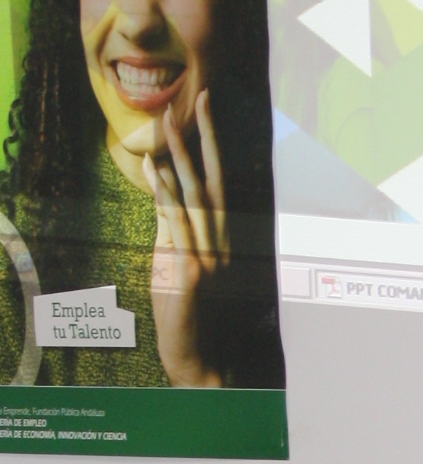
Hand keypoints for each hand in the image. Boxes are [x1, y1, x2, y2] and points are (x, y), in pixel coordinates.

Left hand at [143, 91, 227, 387]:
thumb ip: (170, 236)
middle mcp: (225, 246)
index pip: (222, 188)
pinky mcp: (193, 273)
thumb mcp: (176, 271)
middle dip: (208, 139)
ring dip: (182, 156)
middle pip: (217, 181)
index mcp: (225, 244)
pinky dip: (165, 193)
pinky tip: (154, 167)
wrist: (200, 365)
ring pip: (198, 196)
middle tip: (202, 98)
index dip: (215, 151)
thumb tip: (160, 202)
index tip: (207, 115)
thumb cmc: (188, 323)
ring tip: (167, 123)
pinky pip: (178, 224)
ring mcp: (212, 258)